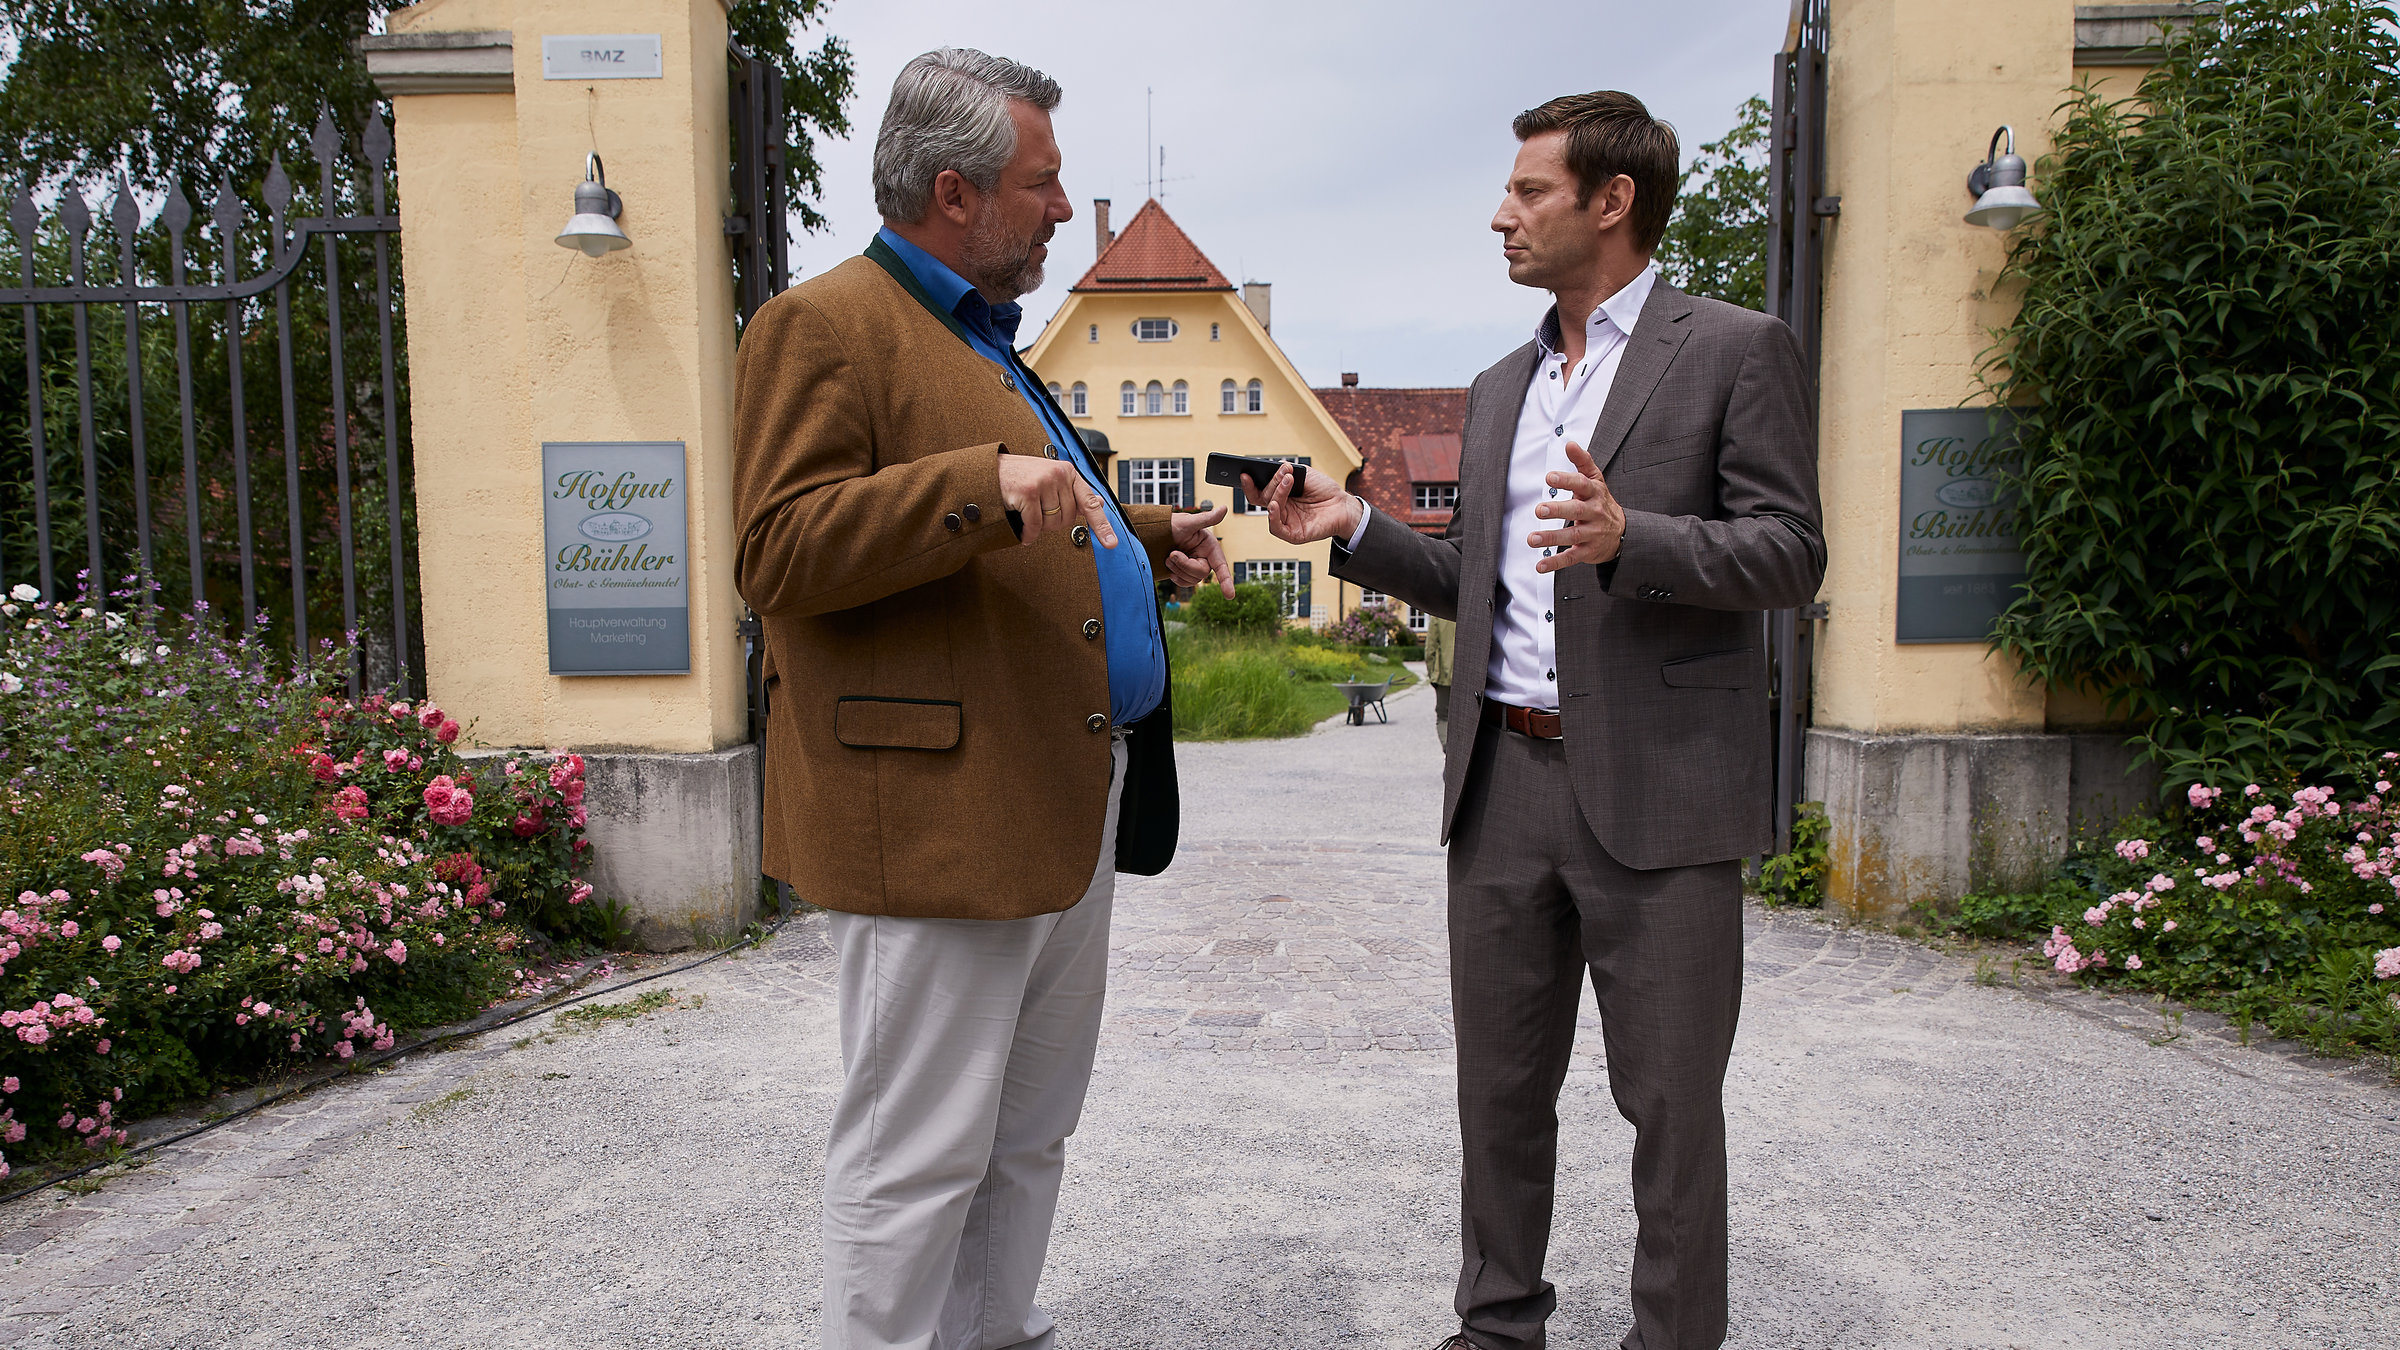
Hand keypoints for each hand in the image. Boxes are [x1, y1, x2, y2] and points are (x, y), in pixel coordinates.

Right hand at [998, 453, 1117, 548]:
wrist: (990, 471)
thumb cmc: (1021, 478)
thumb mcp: (1050, 479)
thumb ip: (1073, 492)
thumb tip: (1100, 503)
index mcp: (1068, 472)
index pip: (1090, 502)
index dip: (1102, 525)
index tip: (1111, 543)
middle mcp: (1059, 474)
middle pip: (1068, 518)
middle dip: (1053, 522)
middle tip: (1038, 512)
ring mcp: (1044, 482)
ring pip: (1052, 523)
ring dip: (1039, 526)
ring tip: (1028, 512)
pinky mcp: (1028, 492)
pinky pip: (1036, 525)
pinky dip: (1029, 533)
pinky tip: (1024, 531)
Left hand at [1166, 504, 1235, 596]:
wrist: (1149, 533)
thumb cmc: (1169, 524)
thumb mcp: (1187, 522)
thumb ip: (1206, 518)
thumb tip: (1224, 508)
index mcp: (1208, 546)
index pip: (1220, 565)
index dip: (1226, 580)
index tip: (1230, 595)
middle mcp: (1203, 557)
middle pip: (1201, 574)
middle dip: (1184, 565)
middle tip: (1171, 554)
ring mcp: (1192, 566)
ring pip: (1191, 580)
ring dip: (1177, 569)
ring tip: (1167, 557)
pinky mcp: (1182, 572)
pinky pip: (1183, 583)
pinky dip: (1175, 577)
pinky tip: (1169, 568)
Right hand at [1241, 461, 1361, 545]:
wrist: (1343, 505)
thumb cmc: (1325, 490)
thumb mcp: (1305, 475)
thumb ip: (1287, 472)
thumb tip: (1271, 469)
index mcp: (1280, 496)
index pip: (1259, 491)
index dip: (1250, 484)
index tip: (1244, 473)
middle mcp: (1281, 509)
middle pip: (1264, 498)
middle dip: (1272, 483)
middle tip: (1284, 472)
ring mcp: (1286, 522)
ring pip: (1271, 509)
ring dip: (1276, 494)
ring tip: (1287, 480)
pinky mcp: (1294, 535)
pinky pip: (1277, 528)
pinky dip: (1273, 516)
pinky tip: (1275, 504)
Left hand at [1528, 440, 1623, 571]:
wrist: (1622, 532)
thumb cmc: (1600, 502)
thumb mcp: (1596, 480)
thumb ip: (1582, 461)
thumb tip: (1569, 443)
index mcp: (1595, 493)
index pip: (1582, 484)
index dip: (1566, 480)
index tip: (1549, 476)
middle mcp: (1594, 513)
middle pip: (1576, 510)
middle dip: (1558, 510)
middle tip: (1539, 510)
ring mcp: (1592, 533)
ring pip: (1572, 535)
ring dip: (1551, 538)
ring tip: (1532, 539)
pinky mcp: (1588, 551)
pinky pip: (1571, 558)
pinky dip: (1555, 563)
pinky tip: (1540, 565)